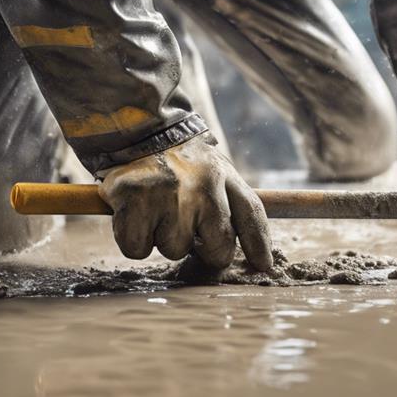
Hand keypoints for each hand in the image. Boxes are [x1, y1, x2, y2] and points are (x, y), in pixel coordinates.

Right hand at [99, 135, 272, 270]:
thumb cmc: (179, 162)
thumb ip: (231, 203)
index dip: (259, 245)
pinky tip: (133, 214)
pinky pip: (137, 249)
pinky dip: (132, 240)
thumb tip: (251, 251)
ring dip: (162, 240)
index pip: (250, 215)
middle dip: (203, 248)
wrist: (136, 131)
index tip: (263, 266)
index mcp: (223, 175)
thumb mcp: (213, 169)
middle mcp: (201, 186)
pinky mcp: (132, 201)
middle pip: (217, 248)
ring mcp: (166, 194)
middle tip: (184, 227)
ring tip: (154, 210)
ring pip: (173, 250)